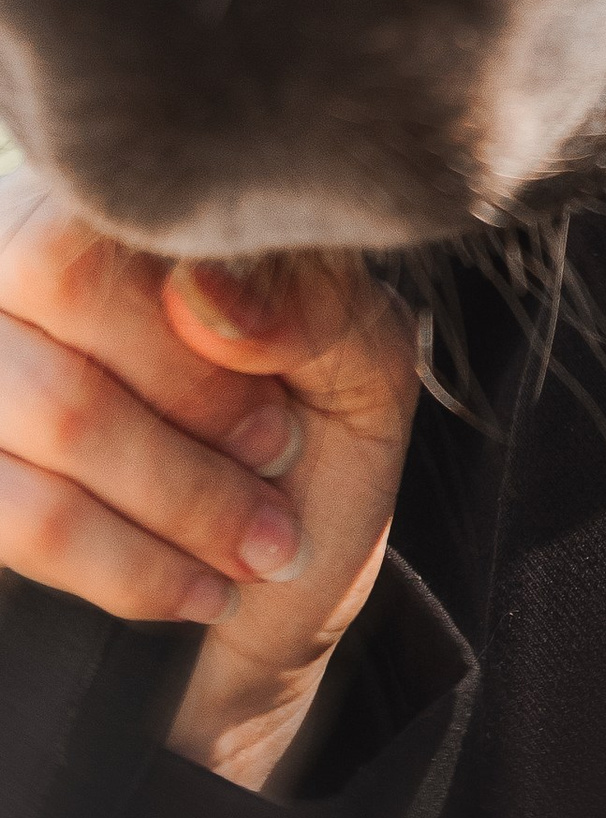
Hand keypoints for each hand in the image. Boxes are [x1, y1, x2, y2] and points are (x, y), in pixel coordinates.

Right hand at [0, 168, 419, 790]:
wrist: (264, 612)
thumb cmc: (312, 454)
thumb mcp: (359, 367)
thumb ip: (312, 303)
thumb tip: (207, 291)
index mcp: (121, 208)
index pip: (122, 205)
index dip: (206, 309)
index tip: (285, 409)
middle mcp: (16, 259)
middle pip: (67, 289)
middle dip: (196, 409)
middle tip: (277, 461)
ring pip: (58, 410)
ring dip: (181, 498)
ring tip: (260, 543)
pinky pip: (19, 513)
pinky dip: (128, 566)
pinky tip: (197, 591)